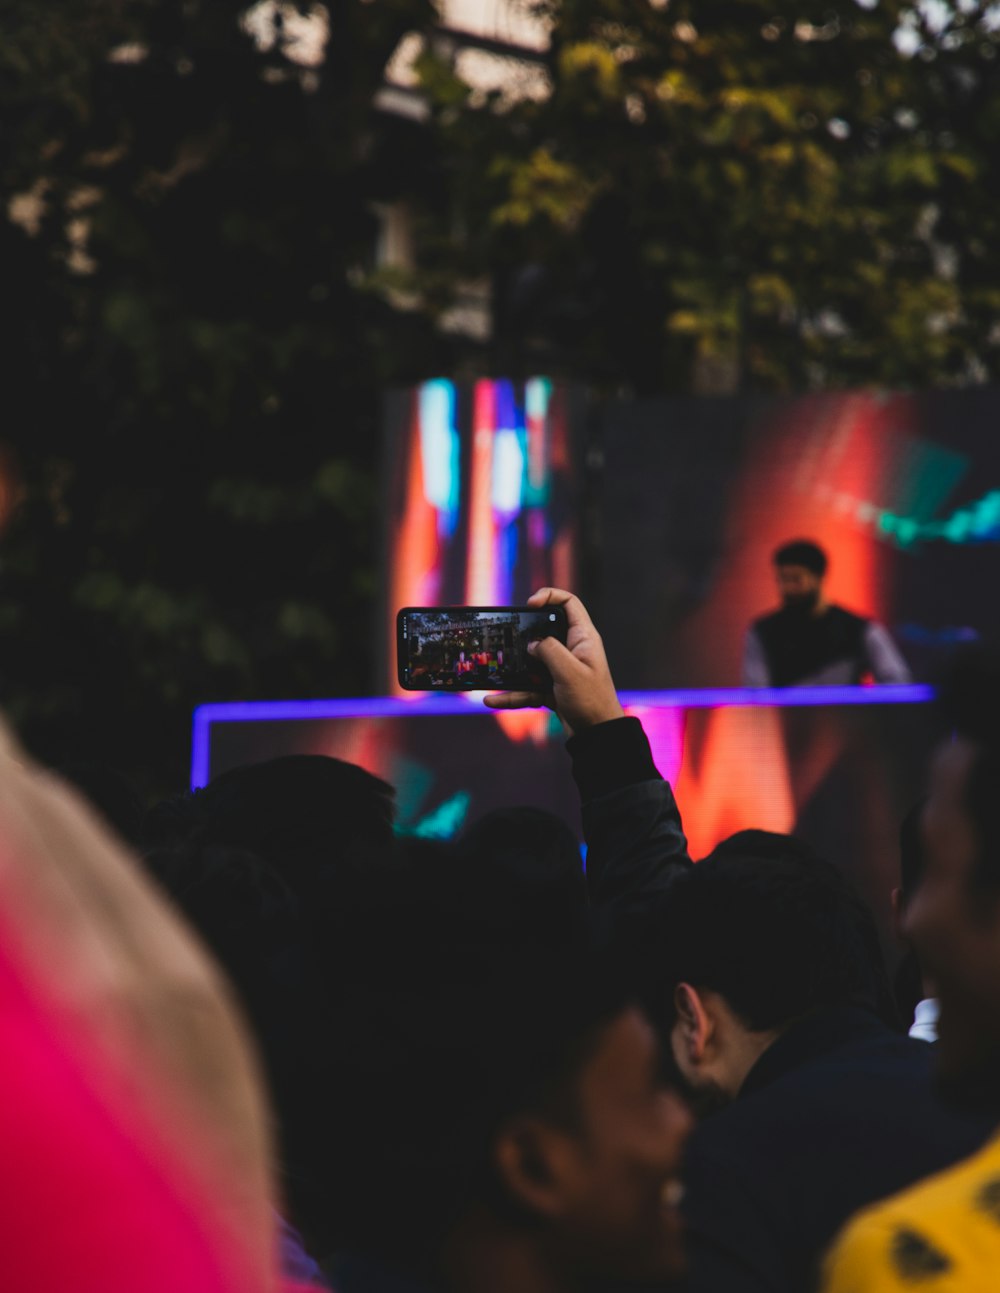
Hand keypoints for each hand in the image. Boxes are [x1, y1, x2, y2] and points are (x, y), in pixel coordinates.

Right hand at [484, 588, 623, 734]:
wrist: (597, 738)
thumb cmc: (591, 702)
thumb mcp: (569, 671)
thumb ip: (549, 650)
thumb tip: (531, 643)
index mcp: (583, 638)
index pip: (568, 603)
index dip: (549, 596)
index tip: (529, 605)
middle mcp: (572, 651)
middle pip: (544, 630)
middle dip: (523, 634)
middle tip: (507, 636)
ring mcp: (560, 670)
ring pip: (531, 662)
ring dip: (513, 667)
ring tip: (492, 669)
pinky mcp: (552, 689)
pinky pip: (527, 687)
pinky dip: (511, 694)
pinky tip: (492, 699)